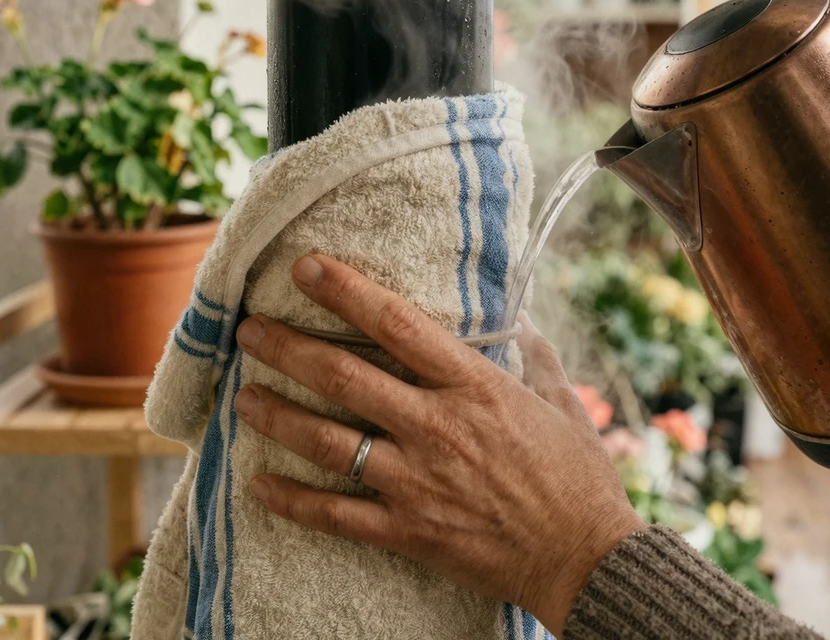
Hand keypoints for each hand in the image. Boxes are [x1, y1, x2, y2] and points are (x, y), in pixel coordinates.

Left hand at [232, 255, 643, 636]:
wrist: (585, 560)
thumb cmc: (578, 478)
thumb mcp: (563, 402)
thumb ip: (536, 355)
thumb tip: (521, 318)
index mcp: (474, 387)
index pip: (397, 324)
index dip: (346, 291)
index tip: (306, 268)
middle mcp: (437, 426)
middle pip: (344, 376)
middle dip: (288, 347)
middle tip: (249, 329)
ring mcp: (417, 481)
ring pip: (327, 440)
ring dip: (278, 414)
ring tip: (244, 396)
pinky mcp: (408, 530)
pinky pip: (334, 515)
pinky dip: (292, 500)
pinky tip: (258, 484)